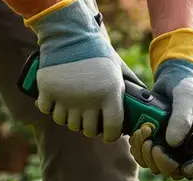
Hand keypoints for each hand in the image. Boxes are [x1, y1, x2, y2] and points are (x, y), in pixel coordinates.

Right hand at [24, 0, 125, 141]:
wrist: (69, 34)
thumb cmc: (97, 51)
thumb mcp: (118, 68)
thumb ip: (131, 84)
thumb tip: (145, 99)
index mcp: (109, 95)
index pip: (111, 130)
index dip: (110, 135)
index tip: (108, 134)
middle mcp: (88, 100)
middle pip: (87, 130)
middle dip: (90, 128)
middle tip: (89, 120)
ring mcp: (66, 97)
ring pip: (67, 122)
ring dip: (70, 119)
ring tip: (73, 110)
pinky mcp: (47, 90)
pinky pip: (48, 111)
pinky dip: (50, 108)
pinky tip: (56, 103)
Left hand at [130, 28, 192, 179]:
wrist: (173, 78)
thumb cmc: (186, 86)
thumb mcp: (186, 98)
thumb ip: (181, 118)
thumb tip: (172, 143)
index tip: (180, 168)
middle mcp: (192, 146)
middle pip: (179, 169)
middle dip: (163, 162)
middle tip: (152, 146)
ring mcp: (176, 147)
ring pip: (162, 166)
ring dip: (148, 157)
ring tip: (141, 136)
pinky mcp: (162, 144)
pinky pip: (150, 158)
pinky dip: (140, 152)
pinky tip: (136, 138)